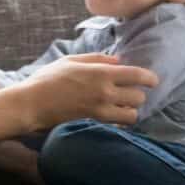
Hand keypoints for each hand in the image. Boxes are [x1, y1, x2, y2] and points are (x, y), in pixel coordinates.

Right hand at [16, 52, 158, 128]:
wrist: (30, 104)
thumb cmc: (48, 79)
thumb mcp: (71, 61)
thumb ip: (97, 59)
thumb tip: (118, 60)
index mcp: (101, 74)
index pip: (137, 76)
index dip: (150, 78)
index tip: (153, 81)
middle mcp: (105, 93)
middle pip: (139, 97)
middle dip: (138, 95)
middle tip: (131, 94)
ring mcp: (100, 112)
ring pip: (131, 115)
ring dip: (130, 111)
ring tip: (123, 108)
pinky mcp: (93, 125)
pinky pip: (117, 126)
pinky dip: (119, 123)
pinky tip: (113, 118)